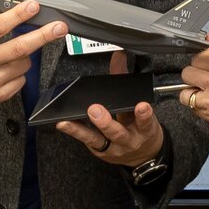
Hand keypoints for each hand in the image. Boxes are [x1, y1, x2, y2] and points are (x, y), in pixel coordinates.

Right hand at [0, 0, 67, 119]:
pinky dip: (18, 76)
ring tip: (9, 59)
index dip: (19, 15)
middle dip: (43, 35)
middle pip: (20, 48)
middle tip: (59, 27)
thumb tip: (20, 24)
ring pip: (24, 65)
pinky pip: (20, 82)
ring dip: (24, 59)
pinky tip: (5, 74)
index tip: (34, 6)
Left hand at [56, 48, 167, 168]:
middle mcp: (128, 140)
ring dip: (81, 130)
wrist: (143, 155)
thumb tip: (119, 54)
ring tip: (67, 121)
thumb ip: (126, 78)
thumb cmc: (140, 126)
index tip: (142, 106)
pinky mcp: (99, 151)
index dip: (143, 114)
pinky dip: (74, 132)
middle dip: (105, 122)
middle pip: (117, 132)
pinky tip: (63, 124)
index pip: (145, 121)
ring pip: (96, 139)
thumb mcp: (140, 107)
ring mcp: (112, 148)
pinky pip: (86, 141)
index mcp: (144, 128)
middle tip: (95, 110)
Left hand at [180, 42, 208, 141]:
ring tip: (206, 93)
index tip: (205, 65)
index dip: (201, 61)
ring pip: (185, 94)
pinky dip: (199, 107)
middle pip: (187, 73)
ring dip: (193, 93)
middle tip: (205, 79)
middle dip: (194, 76)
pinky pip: (193, 109)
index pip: (198, 56)